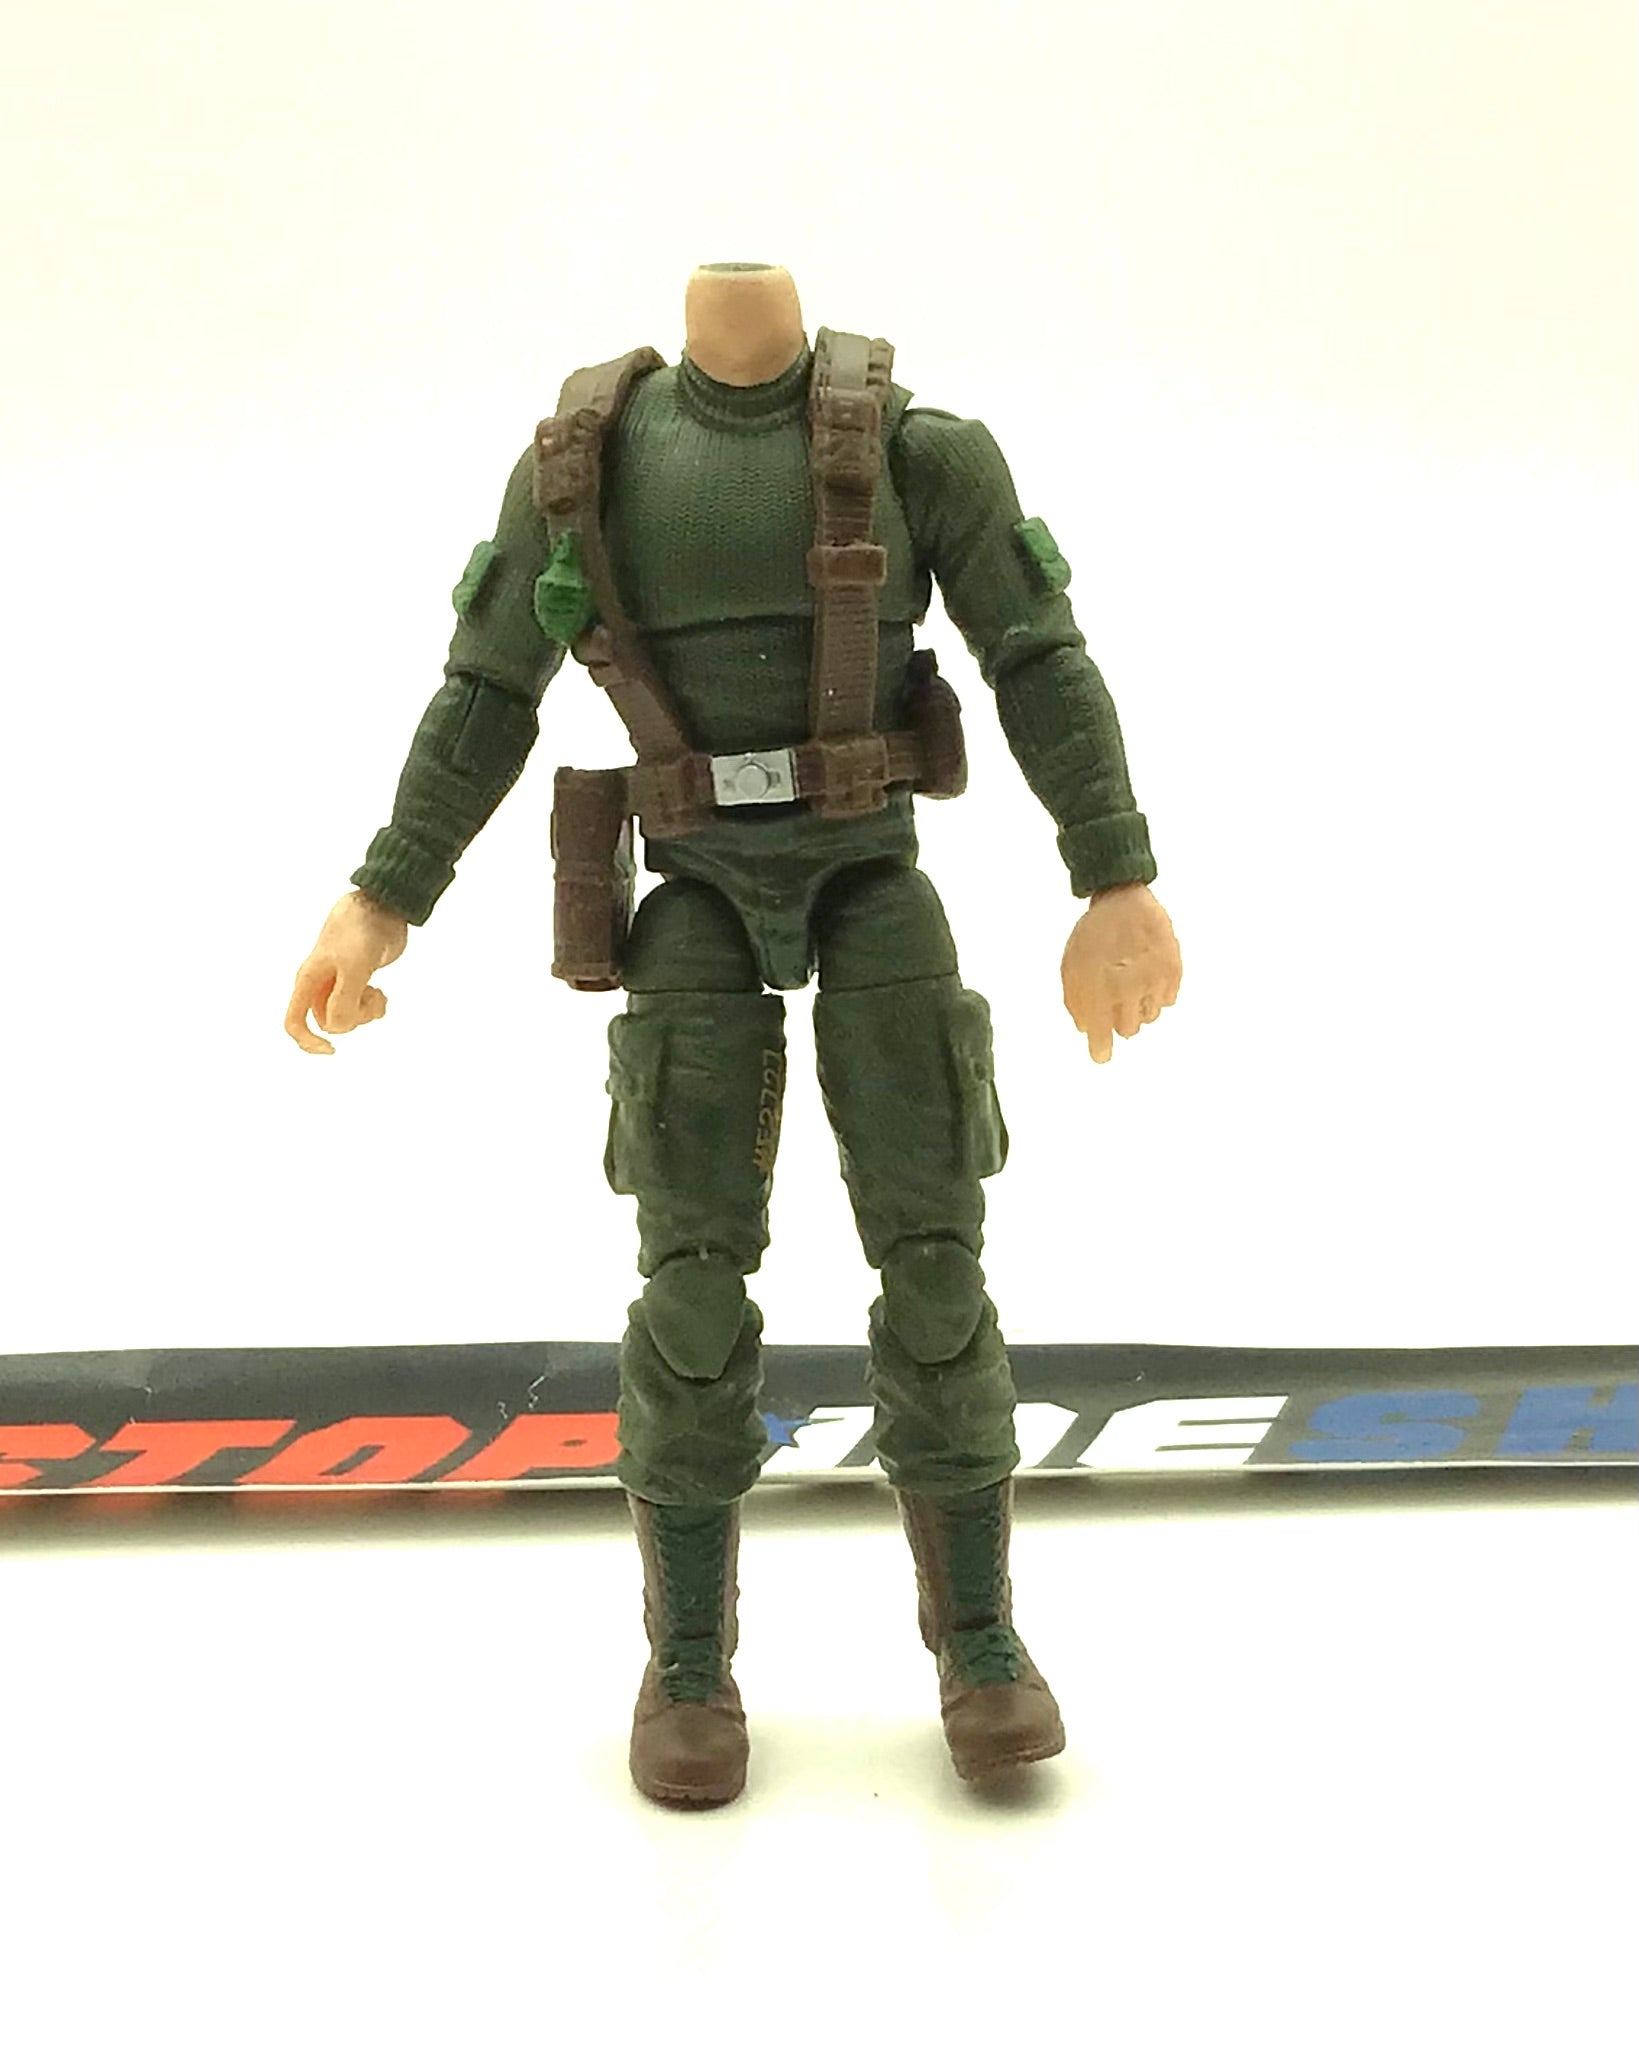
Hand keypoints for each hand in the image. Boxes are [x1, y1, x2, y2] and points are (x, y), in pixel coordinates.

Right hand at [284, 892, 408, 1055]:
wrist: (382, 907)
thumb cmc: (362, 931)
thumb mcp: (354, 966)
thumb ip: (345, 998)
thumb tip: (338, 1028)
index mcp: (309, 980)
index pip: (294, 1021)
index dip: (307, 1041)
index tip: (332, 1050)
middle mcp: (320, 984)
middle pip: (330, 1023)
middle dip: (353, 1018)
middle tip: (369, 997)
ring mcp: (339, 982)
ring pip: (348, 1017)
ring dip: (367, 1012)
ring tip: (378, 992)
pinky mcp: (358, 979)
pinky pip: (362, 1007)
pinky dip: (374, 1005)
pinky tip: (381, 991)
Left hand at [1060, 883, 1181, 1063]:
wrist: (1123, 899)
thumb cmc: (1093, 934)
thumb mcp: (1071, 965)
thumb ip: (1075, 1000)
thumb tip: (1086, 1029)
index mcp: (1100, 987)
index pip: (1102, 1032)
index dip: (1101, 1049)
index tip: (1101, 1057)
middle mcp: (1130, 987)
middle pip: (1129, 1030)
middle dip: (1119, 1022)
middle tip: (1115, 1005)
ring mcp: (1155, 979)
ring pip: (1150, 1017)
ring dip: (1138, 1010)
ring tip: (1131, 988)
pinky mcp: (1173, 970)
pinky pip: (1167, 1001)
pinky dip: (1157, 996)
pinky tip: (1147, 979)